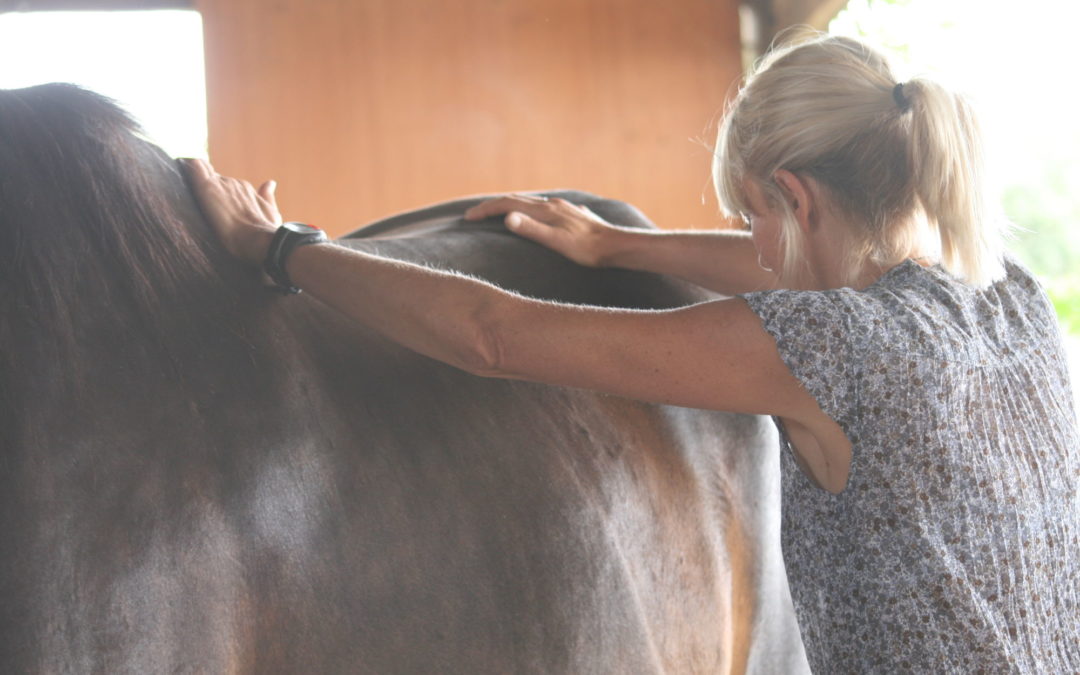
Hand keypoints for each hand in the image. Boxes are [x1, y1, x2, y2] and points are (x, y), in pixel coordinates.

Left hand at [183, 158, 281, 264]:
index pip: (227, 184)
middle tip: (190, 195)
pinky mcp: (207, 187)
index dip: (217, 189)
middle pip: (213, 177)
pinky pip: (193, 167)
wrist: (261, 240)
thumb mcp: (272, 215)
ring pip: (201, 172)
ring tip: (178, 184)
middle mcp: (233, 183)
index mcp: (246, 190)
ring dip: (192, 178)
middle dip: (203, 184)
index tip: (207, 197)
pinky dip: (185, 166)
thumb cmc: (266, 233)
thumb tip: (270, 182)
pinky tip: (178, 168)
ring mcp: (220, 184)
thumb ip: (267, 197)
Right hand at [463, 194, 625, 267]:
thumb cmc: (587, 250)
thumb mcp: (556, 242)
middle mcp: (553, 205)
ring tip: (500, 215)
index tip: (468, 218)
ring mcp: (564, 209)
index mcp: (546, 210)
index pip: (508, 204)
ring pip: (532, 204)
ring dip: (512, 207)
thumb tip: (507, 218)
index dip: (486, 210)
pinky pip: (545, 210)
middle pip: (517, 200)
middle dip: (494, 206)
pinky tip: (537, 217)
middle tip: (475, 215)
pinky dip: (531, 212)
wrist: (618, 247)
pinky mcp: (573, 216)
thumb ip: (531, 229)